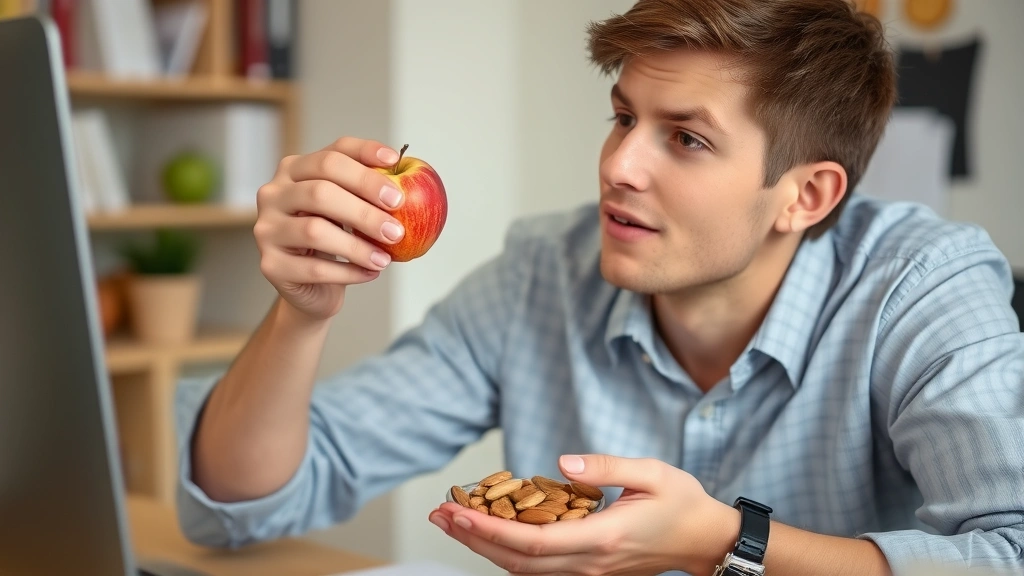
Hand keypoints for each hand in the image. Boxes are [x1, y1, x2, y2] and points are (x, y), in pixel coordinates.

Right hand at [253, 137, 406, 320]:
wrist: (310, 284)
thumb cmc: (334, 237)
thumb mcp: (348, 207)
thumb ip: (367, 191)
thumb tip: (407, 175)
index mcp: (294, 169)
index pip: (331, 154)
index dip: (365, 156)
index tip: (396, 164)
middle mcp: (273, 194)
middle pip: (321, 191)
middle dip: (365, 209)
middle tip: (397, 227)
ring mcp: (267, 229)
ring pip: (315, 231)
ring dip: (358, 246)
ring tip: (386, 258)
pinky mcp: (270, 265)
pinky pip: (314, 268)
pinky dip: (349, 272)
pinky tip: (371, 272)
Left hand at [428, 455, 739, 575]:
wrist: (706, 541)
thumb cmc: (682, 503)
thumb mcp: (652, 473)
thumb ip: (606, 467)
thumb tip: (562, 462)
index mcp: (603, 538)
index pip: (533, 543)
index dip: (489, 530)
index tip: (456, 512)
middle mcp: (590, 564)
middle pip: (517, 562)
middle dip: (473, 540)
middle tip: (437, 514)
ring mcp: (589, 572)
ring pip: (524, 570)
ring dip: (484, 547)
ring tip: (452, 521)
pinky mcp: (589, 571)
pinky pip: (539, 568)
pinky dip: (507, 552)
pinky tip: (489, 532)